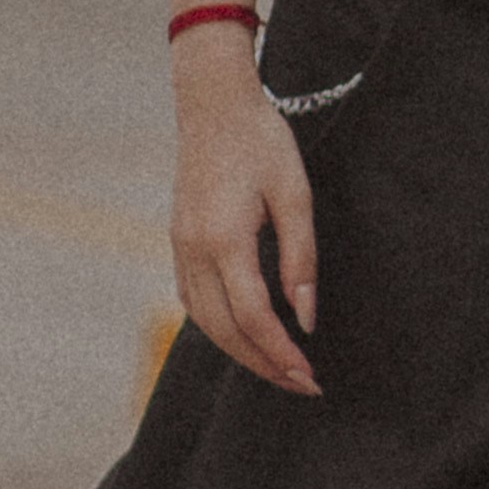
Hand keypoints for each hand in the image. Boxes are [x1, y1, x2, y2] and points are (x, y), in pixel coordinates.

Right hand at [173, 35, 320, 391]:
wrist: (214, 104)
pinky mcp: (178, 243)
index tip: (310, 376)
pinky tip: (245, 334)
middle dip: (263, 364)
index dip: (281, 353)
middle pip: (224, 330)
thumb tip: (306, 315)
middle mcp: (193, 251)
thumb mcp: (295, 194)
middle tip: (302, 385)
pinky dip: (219, 327)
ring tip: (278, 368)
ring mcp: (180, 248)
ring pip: (204, 321)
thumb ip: (301, 257)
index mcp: (224, 240)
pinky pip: (194, 301)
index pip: (253, 317)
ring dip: (240, 351)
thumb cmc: (262, 142)